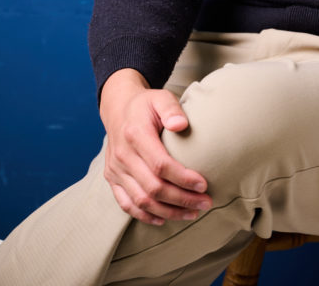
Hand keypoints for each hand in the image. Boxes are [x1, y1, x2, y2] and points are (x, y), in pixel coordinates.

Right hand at [100, 68, 212, 224]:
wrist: (118, 109)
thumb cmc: (146, 105)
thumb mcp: (160, 98)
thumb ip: (171, 109)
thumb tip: (181, 125)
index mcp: (135, 135)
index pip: (160, 165)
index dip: (183, 178)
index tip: (203, 184)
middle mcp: (122, 155)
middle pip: (153, 188)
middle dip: (182, 199)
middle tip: (205, 203)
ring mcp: (115, 169)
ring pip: (141, 201)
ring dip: (168, 212)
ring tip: (192, 213)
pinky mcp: (112, 179)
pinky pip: (126, 204)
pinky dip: (145, 216)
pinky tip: (164, 219)